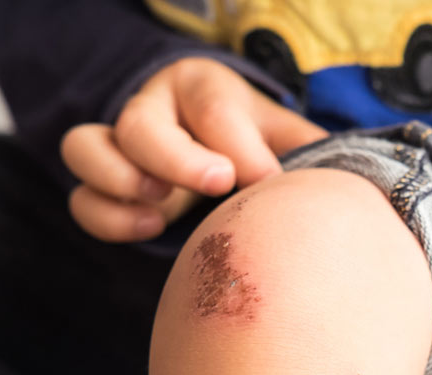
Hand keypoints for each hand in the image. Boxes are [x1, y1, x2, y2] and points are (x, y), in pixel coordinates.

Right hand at [61, 57, 327, 241]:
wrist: (215, 149)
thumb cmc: (255, 144)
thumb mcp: (284, 136)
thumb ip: (309, 151)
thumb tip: (350, 180)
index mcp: (202, 87)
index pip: (210, 106)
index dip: (237, 145)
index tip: (267, 181)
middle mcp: (152, 107)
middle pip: (140, 124)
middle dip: (178, 159)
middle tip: (219, 185)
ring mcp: (118, 145)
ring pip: (84, 148)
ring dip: (123, 181)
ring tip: (165, 209)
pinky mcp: (103, 186)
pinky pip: (82, 199)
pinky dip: (108, 217)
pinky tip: (150, 229)